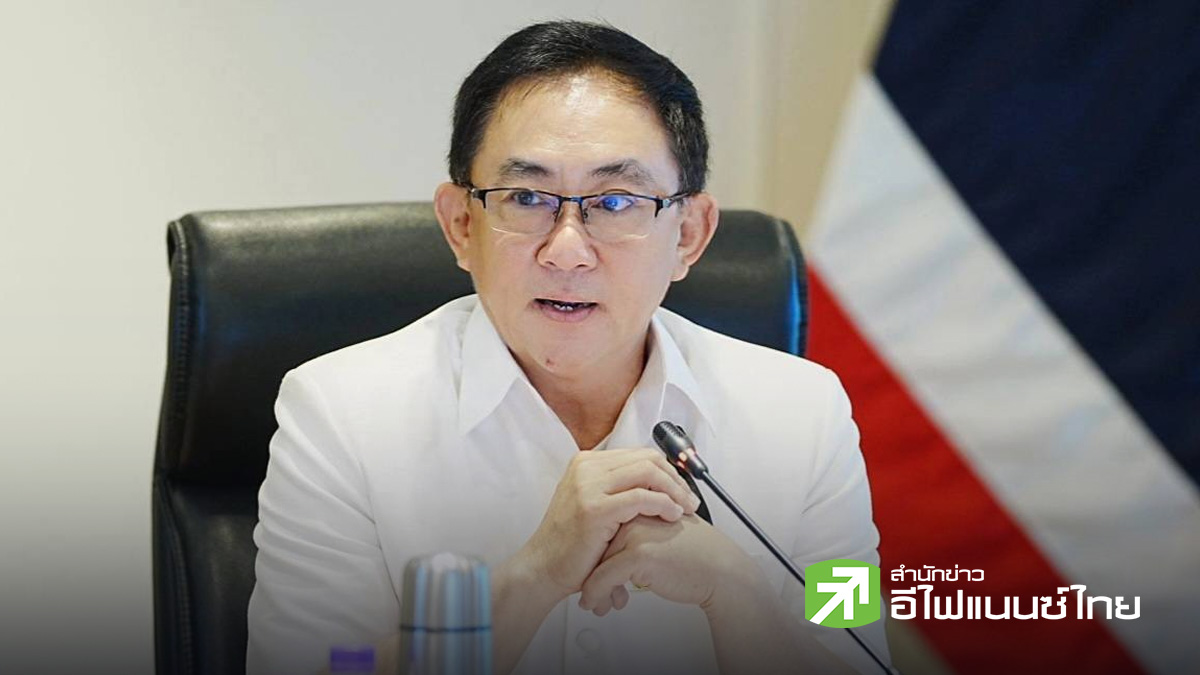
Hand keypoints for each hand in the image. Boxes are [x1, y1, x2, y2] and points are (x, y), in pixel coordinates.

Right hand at [516, 448, 701, 601]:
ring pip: (648, 473)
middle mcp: (586, 467)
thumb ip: (616, 488)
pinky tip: (672, 516)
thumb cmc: (571, 543)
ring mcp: (588, 485)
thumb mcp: (591, 502)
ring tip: (686, 508)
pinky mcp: (595, 508)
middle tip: (690, 500)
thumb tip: (656, 481)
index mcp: (587, 462)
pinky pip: (641, 497)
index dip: (667, 470)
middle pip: (647, 459)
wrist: (543, 568)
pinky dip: (664, 504)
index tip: (682, 489)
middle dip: (676, 478)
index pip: (639, 454)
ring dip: (674, 490)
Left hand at [576, 513, 765, 615]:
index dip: (596, 556)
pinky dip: (596, 594)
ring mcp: (635, 532)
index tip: (591, 576)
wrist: (721, 570)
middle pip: (598, 545)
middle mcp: (635, 514)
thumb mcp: (661, 536)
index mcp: (641, 505)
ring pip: (597, 563)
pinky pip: (603, 578)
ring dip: (592, 588)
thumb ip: (636, 536)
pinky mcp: (639, 553)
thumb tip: (607, 556)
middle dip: (592, 573)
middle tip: (591, 595)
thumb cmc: (697, 556)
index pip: (604, 528)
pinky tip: (596, 605)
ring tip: (595, 604)